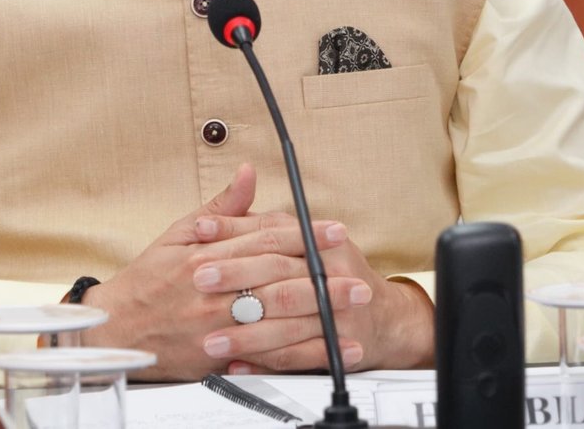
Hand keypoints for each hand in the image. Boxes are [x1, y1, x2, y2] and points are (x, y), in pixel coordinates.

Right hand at [78, 163, 345, 380]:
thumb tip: (247, 174)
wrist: (115, 328)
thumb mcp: (178, 234)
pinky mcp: (215, 355)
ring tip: (351, 310)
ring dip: (319, 315)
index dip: (305, 235)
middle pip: (277, 279)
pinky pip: (264, 355)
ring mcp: (215, 325)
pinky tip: (327, 351)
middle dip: (323, 277)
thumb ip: (221, 209)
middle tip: (358, 276)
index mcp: (205, 254)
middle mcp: (212, 288)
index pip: (265, 239)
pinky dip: (300, 353)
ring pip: (276, 318)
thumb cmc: (148, 280)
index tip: (334, 232)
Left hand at [192, 219, 434, 373]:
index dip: (235, 231)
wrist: (383, 317)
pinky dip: (265, 361)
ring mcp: (337, 310)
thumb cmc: (331, 274)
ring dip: (246, 332)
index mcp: (317, 242)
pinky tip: (238, 363)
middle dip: (236, 277)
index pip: (273, 232)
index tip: (201, 234)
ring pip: (285, 320)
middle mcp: (331, 271)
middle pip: (278, 272)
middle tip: (200, 280)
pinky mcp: (338, 345)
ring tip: (211, 337)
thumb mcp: (295, 241)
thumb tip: (207, 220)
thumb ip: (252, 227)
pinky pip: (297, 356)